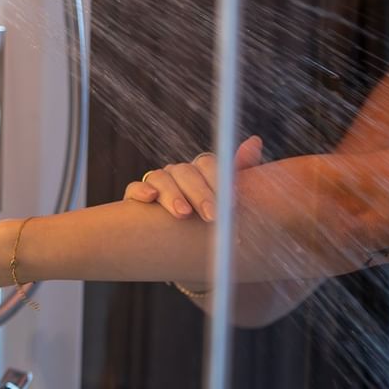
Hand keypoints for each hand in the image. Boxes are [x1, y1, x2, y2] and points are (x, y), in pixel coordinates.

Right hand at [124, 135, 263, 220]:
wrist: (178, 247)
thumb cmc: (206, 221)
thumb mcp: (226, 200)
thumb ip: (238, 171)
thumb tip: (254, 141)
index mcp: (201, 171)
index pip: (208, 164)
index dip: (219, 180)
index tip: (231, 202)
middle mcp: (178, 173)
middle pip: (186, 172)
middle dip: (200, 194)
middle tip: (212, 216)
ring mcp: (156, 183)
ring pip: (161, 178)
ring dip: (173, 195)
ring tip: (183, 214)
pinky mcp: (136, 197)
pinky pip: (135, 188)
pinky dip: (141, 190)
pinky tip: (150, 198)